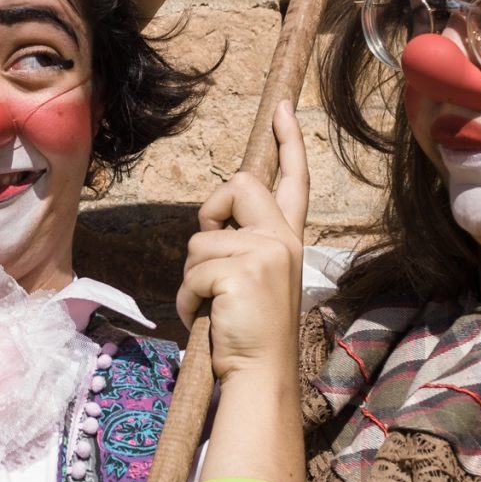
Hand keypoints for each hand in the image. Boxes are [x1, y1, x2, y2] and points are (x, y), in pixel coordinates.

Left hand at [175, 103, 310, 381]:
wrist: (259, 373)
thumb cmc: (249, 331)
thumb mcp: (256, 278)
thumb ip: (243, 245)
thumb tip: (211, 225)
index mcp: (288, 240)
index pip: (293, 181)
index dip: (288, 142)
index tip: (281, 108)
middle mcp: (283, 239)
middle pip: (239, 185)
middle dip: (213, 210)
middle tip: (213, 253)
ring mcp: (266, 253)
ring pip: (200, 239)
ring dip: (192, 275)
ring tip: (213, 305)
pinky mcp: (242, 270)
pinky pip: (191, 270)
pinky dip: (187, 298)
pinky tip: (206, 317)